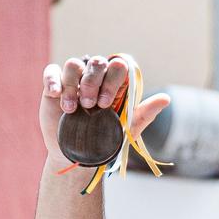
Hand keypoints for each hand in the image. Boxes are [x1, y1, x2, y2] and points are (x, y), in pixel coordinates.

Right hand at [40, 55, 172, 180]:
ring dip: (73, 85)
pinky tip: (56, 95)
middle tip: (91, 106)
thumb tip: (166, 99)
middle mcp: (95, 78)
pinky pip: (52, 71)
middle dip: (94, 82)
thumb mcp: (126, 128)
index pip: (117, 65)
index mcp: (114, 84)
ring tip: (72, 109)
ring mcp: (74, 81)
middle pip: (96, 62)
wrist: (78, 156)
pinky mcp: (53, 87)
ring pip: (74, 65)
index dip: (113, 79)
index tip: (107, 102)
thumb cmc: (105, 140)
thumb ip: (145, 113)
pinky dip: (53, 79)